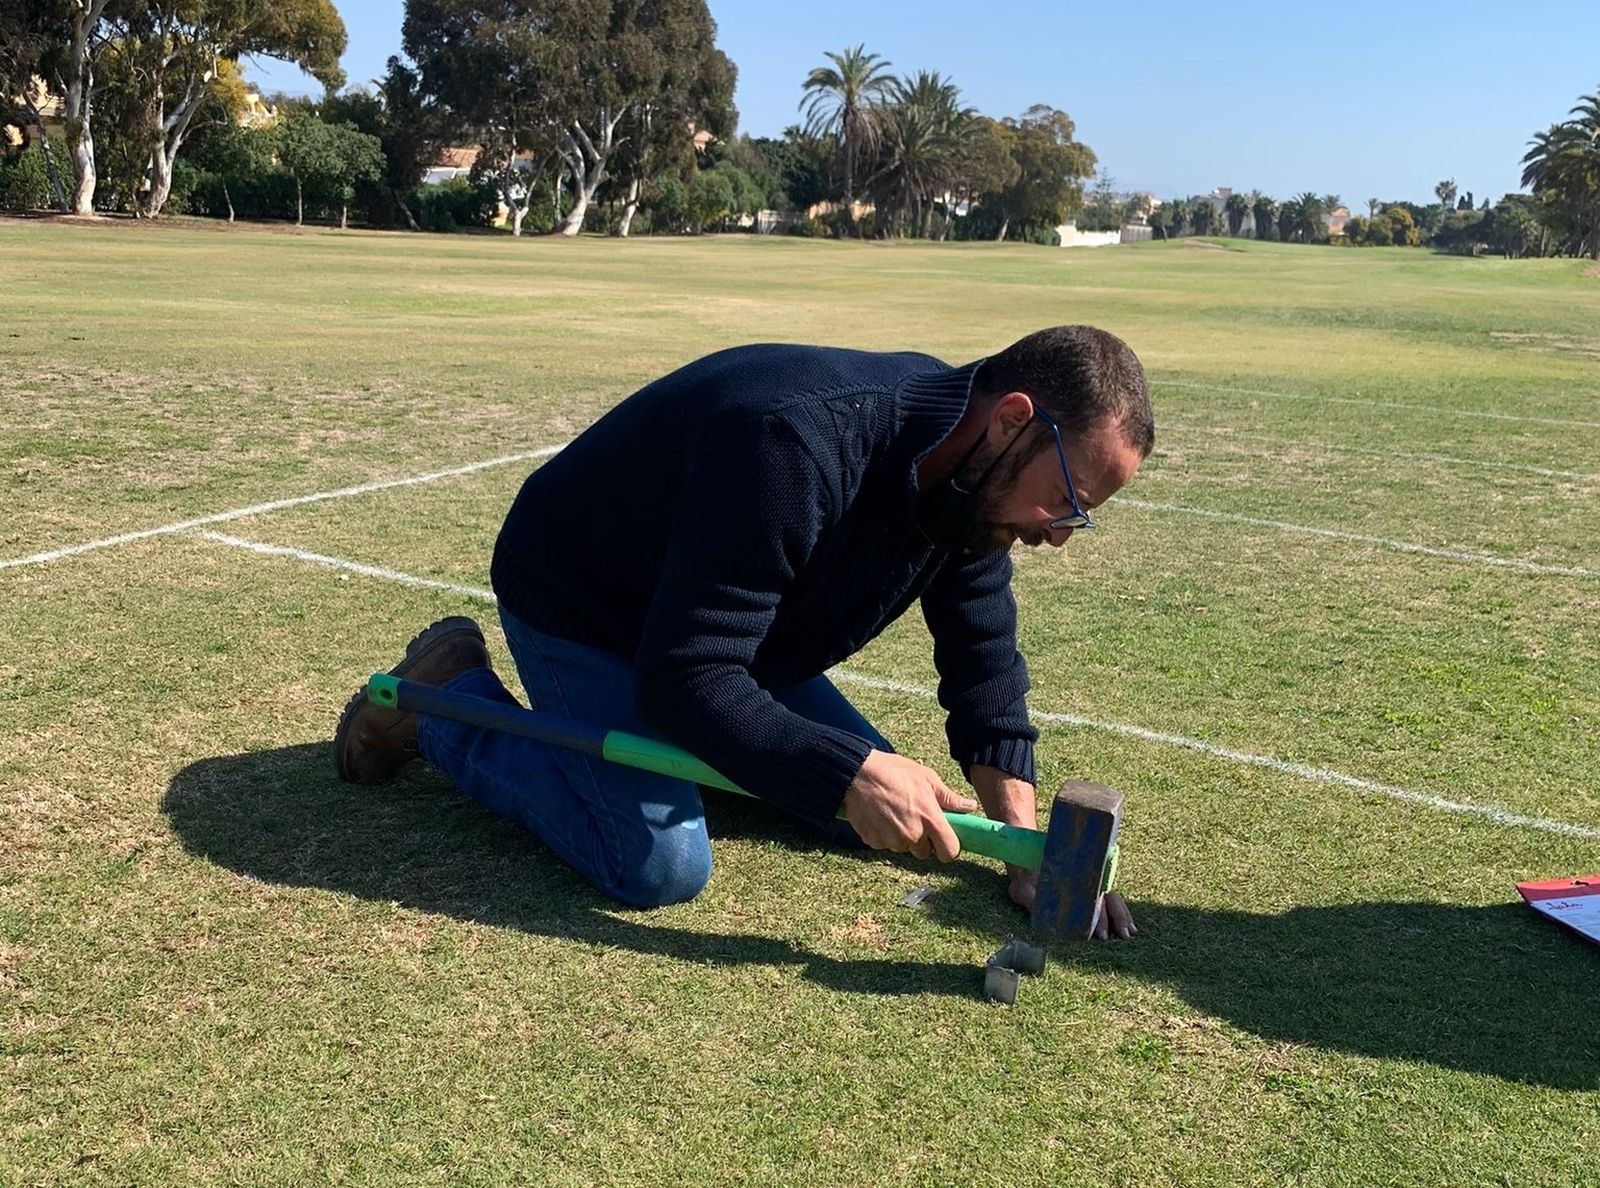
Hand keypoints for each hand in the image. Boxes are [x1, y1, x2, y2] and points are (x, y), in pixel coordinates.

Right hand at [842, 750, 976, 860]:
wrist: (857, 773)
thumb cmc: (894, 771)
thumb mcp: (926, 778)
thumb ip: (948, 797)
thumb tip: (969, 807)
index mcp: (930, 818)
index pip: (949, 852)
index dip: (948, 849)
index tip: (944, 841)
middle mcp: (912, 834)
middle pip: (924, 853)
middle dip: (922, 840)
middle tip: (914, 818)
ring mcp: (892, 840)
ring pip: (903, 847)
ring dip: (902, 837)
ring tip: (894, 813)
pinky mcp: (874, 842)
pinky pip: (885, 844)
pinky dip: (884, 835)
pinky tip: (880, 816)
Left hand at [1008, 872, 1136, 939]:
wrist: (1025, 856)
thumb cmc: (1023, 875)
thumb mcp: (1021, 886)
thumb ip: (1029, 897)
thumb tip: (1036, 908)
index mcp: (1070, 876)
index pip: (1088, 897)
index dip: (1096, 916)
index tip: (1099, 933)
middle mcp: (1084, 877)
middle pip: (1105, 897)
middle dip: (1114, 918)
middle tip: (1120, 936)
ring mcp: (1090, 882)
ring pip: (1112, 897)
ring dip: (1122, 915)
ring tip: (1129, 934)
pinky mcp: (1091, 888)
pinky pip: (1110, 898)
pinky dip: (1121, 912)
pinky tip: (1128, 926)